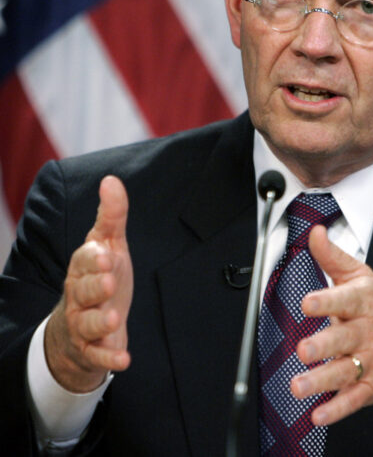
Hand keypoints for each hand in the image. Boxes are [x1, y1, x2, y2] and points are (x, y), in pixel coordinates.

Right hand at [44, 175, 132, 392]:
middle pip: (83, 290)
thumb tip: (111, 180)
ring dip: (100, 321)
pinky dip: (110, 358)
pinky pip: (98, 355)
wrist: (86, 322)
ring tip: (114, 318)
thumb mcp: (109, 243)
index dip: (94, 258)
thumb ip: (112, 215)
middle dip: (94, 286)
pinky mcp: (92, 348)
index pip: (84, 261)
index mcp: (83, 268)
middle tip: (108, 280)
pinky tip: (125, 360)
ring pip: (87, 323)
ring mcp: (83, 323)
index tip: (106, 253)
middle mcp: (79, 295)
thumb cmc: (101, 275)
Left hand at [290, 225, 372, 425]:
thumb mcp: (360, 277)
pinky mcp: (370, 386)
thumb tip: (314, 233)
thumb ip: (333, 257)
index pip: (345, 300)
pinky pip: (353, 399)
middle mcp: (367, 332)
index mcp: (363, 302)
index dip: (326, 301)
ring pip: (345, 371)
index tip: (308, 303)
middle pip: (343, 339)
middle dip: (323, 345)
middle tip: (304, 350)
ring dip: (321, 381)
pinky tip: (318, 414)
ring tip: (299, 386)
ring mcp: (370, 361)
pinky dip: (336, 409)